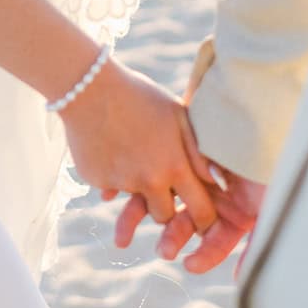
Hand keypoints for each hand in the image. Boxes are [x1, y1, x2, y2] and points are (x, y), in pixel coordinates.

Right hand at [62, 60, 219, 232]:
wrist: (90, 87)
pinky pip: (109, 187)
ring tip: (133, 155)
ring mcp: (120, 182)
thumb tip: (217, 181)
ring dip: (138, 189)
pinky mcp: (96, 180)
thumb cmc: (141, 97)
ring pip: (134, 201)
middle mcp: (148, 181)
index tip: (202, 220)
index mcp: (175, 165)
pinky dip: (112, 175)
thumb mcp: (179, 116)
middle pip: (163, 216)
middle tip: (162, 188)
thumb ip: (199, 152)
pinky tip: (109, 147)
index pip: (200, 211)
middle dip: (165, 208)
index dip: (204, 220)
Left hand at [115, 160, 265, 274]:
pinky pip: (144, 165)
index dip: (204, 255)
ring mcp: (190, 169)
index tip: (189, 264)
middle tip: (163, 250)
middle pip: (185, 222)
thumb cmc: (271, 158)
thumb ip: (256, 242)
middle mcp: (211, 193)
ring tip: (123, 234)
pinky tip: (112, 195)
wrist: (257, 105)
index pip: (216, 240)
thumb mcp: (270, 204)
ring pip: (159, 196)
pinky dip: (126, 182)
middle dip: (173, 237)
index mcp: (235, 209)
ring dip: (139, 215)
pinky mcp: (171, 146)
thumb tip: (239, 277)